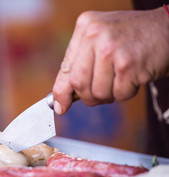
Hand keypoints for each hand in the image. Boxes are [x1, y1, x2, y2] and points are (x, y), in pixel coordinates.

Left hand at [53, 6, 168, 114]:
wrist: (168, 28)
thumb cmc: (131, 37)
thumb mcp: (101, 38)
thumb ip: (81, 62)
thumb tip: (61, 100)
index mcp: (85, 27)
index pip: (65, 68)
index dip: (61, 93)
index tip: (60, 107)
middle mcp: (95, 35)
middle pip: (79, 84)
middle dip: (88, 96)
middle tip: (100, 93)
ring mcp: (111, 50)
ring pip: (98, 93)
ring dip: (109, 94)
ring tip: (120, 79)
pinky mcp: (128, 65)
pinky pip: (119, 95)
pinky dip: (126, 92)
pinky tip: (134, 76)